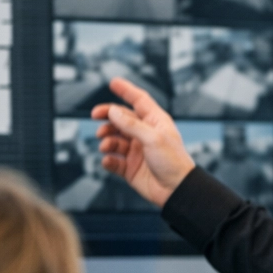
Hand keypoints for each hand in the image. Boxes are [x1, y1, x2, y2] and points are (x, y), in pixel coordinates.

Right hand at [89, 77, 196, 207]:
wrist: (176, 191)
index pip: (139, 101)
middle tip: (95, 116)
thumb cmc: (173, 162)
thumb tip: (112, 111)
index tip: (113, 82)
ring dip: (107, 139)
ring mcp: (137, 151)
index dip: (126, 90)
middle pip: (121, 119)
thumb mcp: (153, 138)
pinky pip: (113, 160)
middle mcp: (145, 134)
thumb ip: (131, 124)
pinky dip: (108, 160)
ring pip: (114, 139)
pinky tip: (108, 160)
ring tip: (105, 145)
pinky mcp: (130, 168)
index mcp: (155, 122)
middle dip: (107, 116)